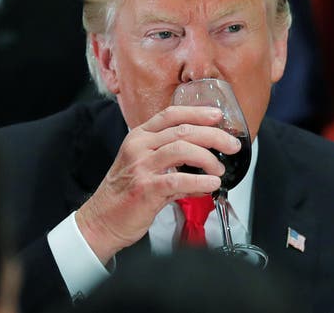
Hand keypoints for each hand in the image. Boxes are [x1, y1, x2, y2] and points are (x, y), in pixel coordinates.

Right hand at [76, 105, 241, 263]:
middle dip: (214, 136)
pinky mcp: (145, 188)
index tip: (218, 116)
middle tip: (232, 145)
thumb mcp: (146, 165)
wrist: (102, 221)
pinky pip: (178, 180)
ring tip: (219, 170)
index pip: (171, 114)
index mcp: (140, 136)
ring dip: (208, 158)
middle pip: (183, 130)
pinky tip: (211, 184)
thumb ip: (175, 160)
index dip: (197, 112)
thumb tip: (208, 162)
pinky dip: (200, 181)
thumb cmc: (126, 193)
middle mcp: (139, 147)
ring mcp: (141, 167)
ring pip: (182, 150)